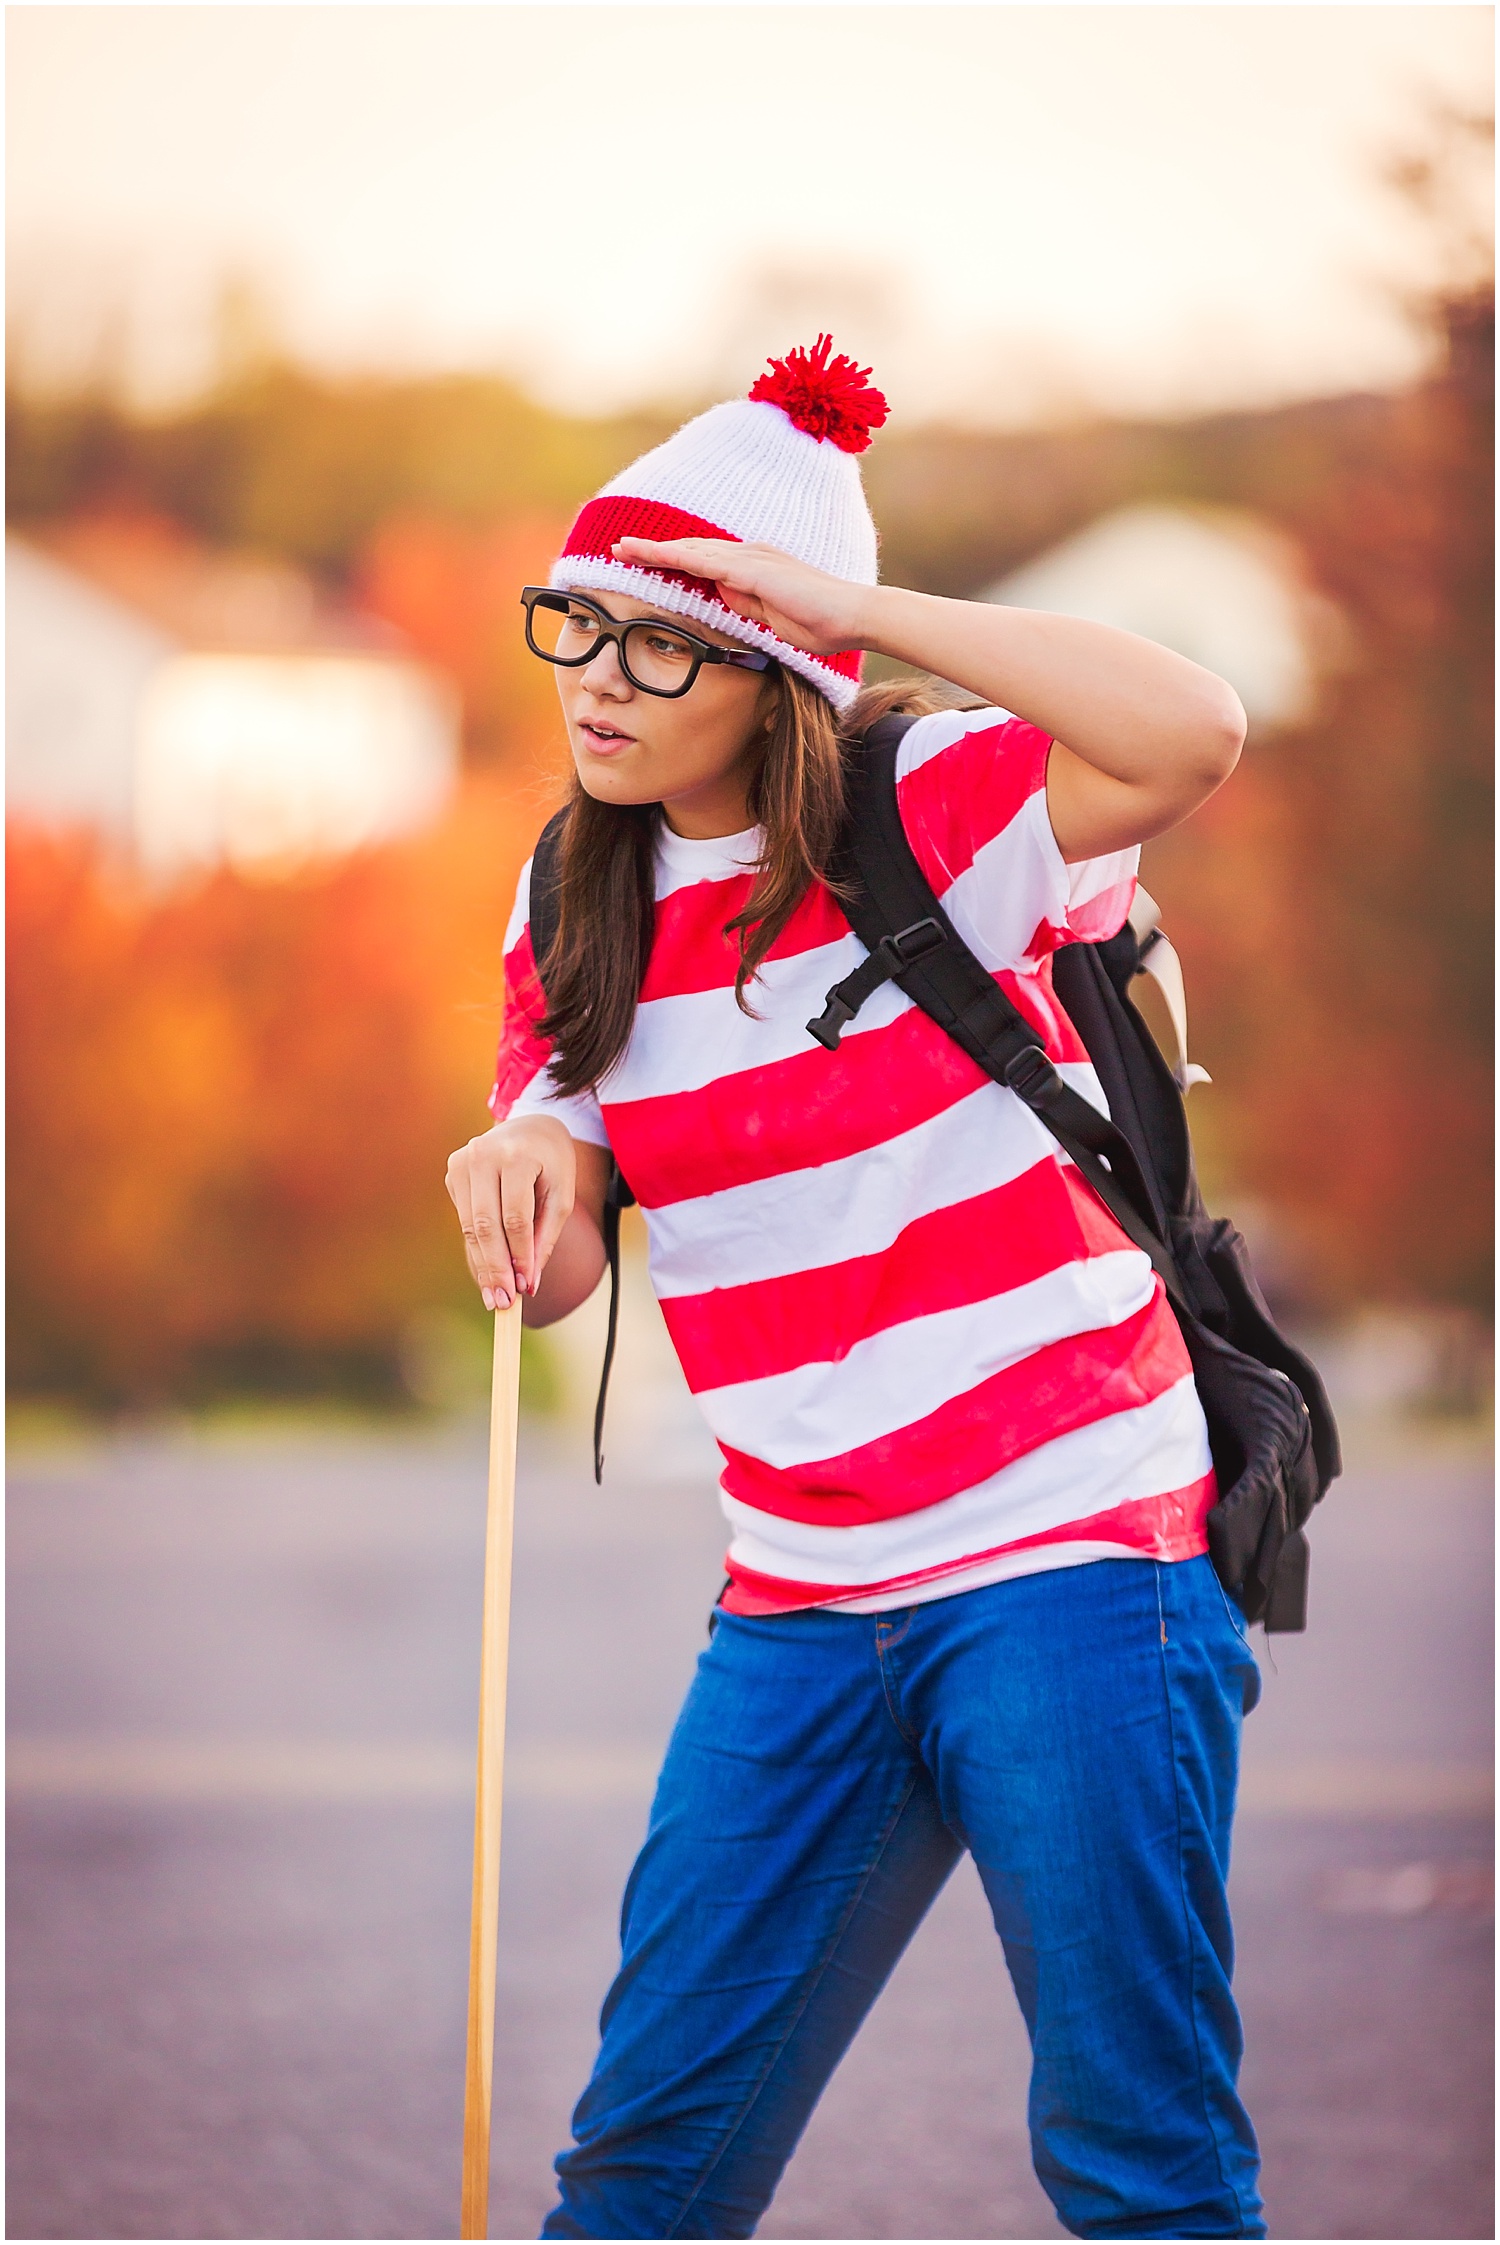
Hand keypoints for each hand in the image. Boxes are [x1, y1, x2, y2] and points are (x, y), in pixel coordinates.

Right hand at [444, 1116, 575, 1309]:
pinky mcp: (453, 1173)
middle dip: (495, 1267)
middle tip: (504, 1302)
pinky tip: (487, 1272)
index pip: (515, 1216)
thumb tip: (529, 1283)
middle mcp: (482, 1154)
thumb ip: (545, 1237)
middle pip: (486, 1224)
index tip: (525, 1287)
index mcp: (516, 1154)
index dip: (520, 1254)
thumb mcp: (561, 1195)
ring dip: (483, 1265)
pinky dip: (477, 1248)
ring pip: (470, 1226)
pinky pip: (465, 1220)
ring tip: (494, 1297)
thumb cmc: (552, 1163)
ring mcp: (462, 1162)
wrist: (531, 1127)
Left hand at [612, 536, 873, 654]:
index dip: (670, 561)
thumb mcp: (771, 620)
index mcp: (753, 567)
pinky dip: (673, 556)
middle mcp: (748, 554)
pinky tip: (650, 556)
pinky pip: (703, 560)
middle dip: (653, 549)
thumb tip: (721, 604)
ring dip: (654, 549)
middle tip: (617, 548)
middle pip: (690, 549)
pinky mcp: (752, 569)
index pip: (703, 561)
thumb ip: (746, 608)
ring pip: (690, 549)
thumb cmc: (820, 624)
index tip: (641, 564)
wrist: (853, 616)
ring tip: (620, 549)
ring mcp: (750, 558)